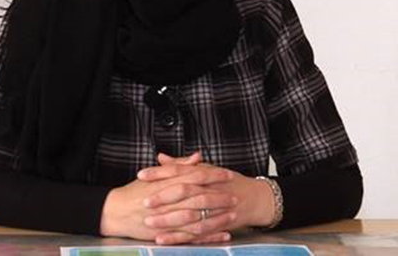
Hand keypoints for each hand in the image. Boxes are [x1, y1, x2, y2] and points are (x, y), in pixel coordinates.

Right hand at [100, 152, 235, 243]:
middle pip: (199, 197)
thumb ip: (178, 165)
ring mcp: (168, 218)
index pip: (194, 176)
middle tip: (235, 195)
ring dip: (217, 217)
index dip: (213, 175)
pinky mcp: (167, 234)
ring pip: (198, 218)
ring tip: (233, 215)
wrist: (116, 211)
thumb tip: (198, 157)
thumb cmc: (135, 192)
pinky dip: (209, 236)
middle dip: (219, 197)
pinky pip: (192, 236)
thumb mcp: (155, 175)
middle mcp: (168, 200)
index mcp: (166, 182)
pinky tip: (222, 235)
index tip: (227, 174)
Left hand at [138, 156, 276, 238]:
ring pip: (189, 214)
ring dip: (168, 220)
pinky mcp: (216, 225)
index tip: (142, 175)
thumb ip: (181, 165)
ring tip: (149, 223)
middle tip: (144, 201)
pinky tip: (164, 240)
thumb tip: (160, 158)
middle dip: (163, 197)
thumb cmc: (227, 182)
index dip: (160, 173)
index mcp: (204, 173)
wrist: (255, 198)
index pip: (179, 170)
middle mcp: (209, 189)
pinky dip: (180, 237)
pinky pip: (196, 233)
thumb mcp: (205, 169)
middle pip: (184, 191)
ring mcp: (214, 208)